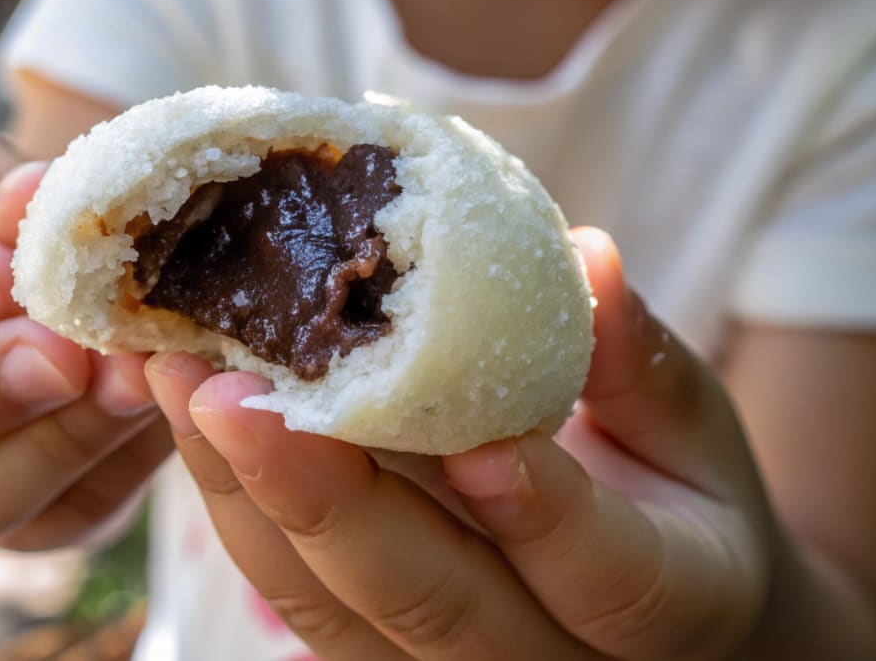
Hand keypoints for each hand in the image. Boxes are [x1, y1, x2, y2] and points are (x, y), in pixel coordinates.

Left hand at [145, 228, 778, 659]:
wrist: (659, 612)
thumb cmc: (682, 498)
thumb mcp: (693, 429)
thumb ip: (642, 360)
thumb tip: (590, 254)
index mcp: (668, 607)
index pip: (608, 579)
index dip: (544, 515)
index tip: (479, 443)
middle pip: (433, 608)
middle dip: (325, 503)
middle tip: (234, 393)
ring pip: (335, 610)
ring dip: (247, 496)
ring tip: (182, 382)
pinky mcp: (376, 651)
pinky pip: (296, 596)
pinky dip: (240, 507)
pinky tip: (195, 420)